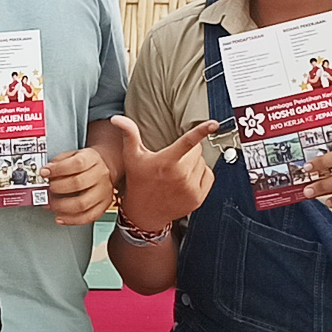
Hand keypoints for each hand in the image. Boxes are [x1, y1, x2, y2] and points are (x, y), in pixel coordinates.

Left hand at [45, 143, 115, 226]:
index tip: (44, 173)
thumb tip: (46, 171)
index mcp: (92, 159)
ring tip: (50, 204)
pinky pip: (88, 217)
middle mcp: (100, 176)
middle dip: (57, 188)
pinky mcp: (103, 205)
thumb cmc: (87, 163)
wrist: (105, 168)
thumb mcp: (73, 155)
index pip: (76, 164)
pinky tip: (60, 217)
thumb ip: (59, 162)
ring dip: (61, 206)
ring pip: (82, 204)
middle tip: (46, 190)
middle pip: (78, 184)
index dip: (58, 169)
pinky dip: (71, 220)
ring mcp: (103, 192)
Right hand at [106, 114, 216, 228]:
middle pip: (197, 150)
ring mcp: (191, 188)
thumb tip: (118, 119)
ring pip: (203, 162)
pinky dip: (200, 174)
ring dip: (194, 163)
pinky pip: (208, 175)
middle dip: (188, 151)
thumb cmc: (138, 182)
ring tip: (177, 171)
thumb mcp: (132, 157)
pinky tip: (186, 179)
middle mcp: (181, 175)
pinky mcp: (198, 197)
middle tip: (173, 159)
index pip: (187, 142)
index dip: (202, 131)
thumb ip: (129, 134)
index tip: (213, 124)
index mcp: (166, 162)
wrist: (144, 213)